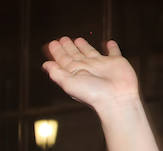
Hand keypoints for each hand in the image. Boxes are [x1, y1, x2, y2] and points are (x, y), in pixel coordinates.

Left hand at [42, 38, 160, 150]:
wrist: (116, 98)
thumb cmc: (93, 94)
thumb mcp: (69, 83)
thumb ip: (57, 73)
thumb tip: (45, 65)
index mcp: (75, 73)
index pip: (64, 60)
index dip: (57, 52)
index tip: (52, 43)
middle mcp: (88, 69)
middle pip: (75, 55)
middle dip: (68, 47)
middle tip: (63, 39)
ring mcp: (101, 65)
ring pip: (91, 52)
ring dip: (84, 46)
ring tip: (78, 39)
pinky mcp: (116, 62)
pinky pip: (114, 52)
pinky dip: (112, 48)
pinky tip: (109, 43)